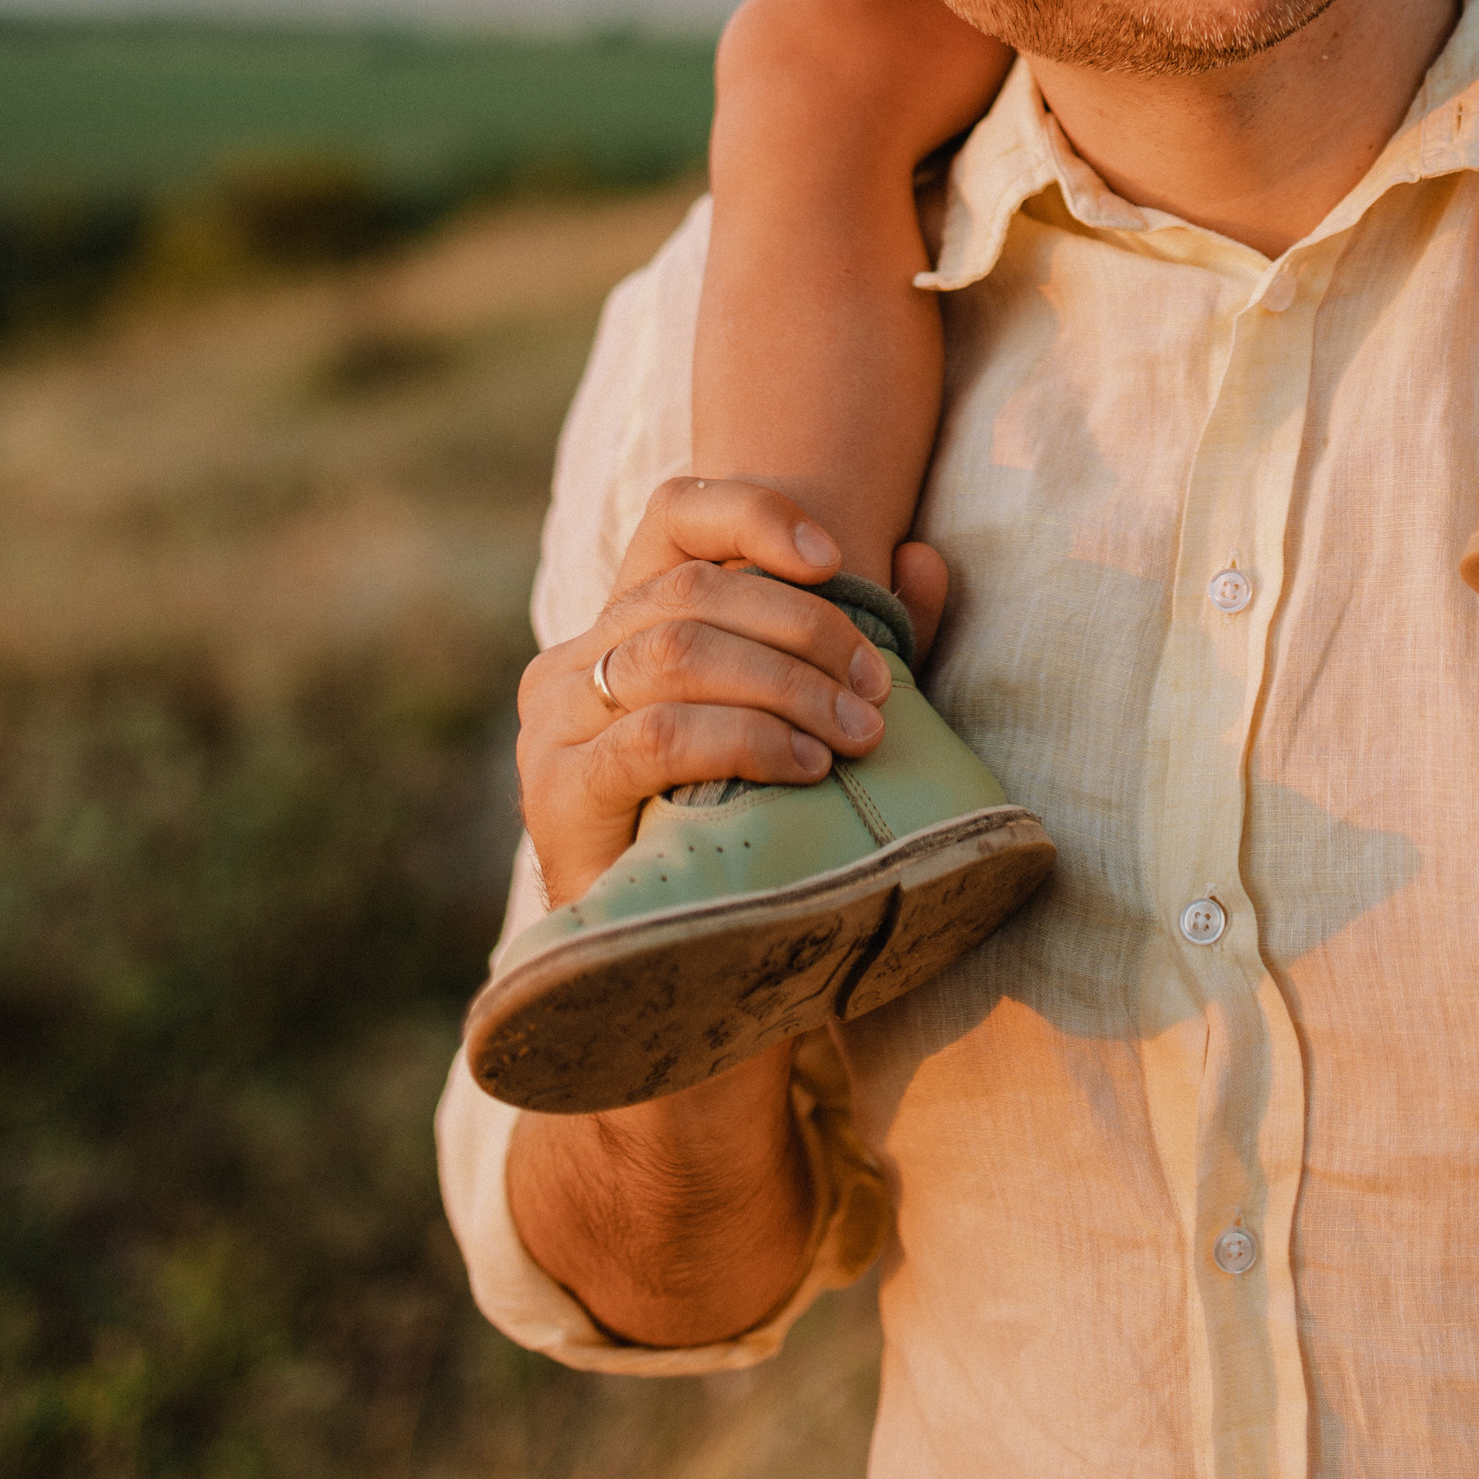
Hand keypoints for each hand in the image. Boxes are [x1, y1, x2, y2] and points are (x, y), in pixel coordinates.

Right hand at [515, 479, 950, 910]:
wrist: (659, 964)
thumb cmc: (737, 823)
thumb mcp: (799, 718)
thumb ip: (858, 640)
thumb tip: (923, 559)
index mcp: (625, 620)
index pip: (674, 514)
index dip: (755, 514)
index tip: (836, 557)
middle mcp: (575, 658)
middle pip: (694, 590)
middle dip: (803, 627)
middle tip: (876, 686)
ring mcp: (555, 722)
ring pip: (677, 653)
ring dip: (785, 684)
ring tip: (856, 731)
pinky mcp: (557, 791)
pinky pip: (657, 737)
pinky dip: (746, 739)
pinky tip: (805, 765)